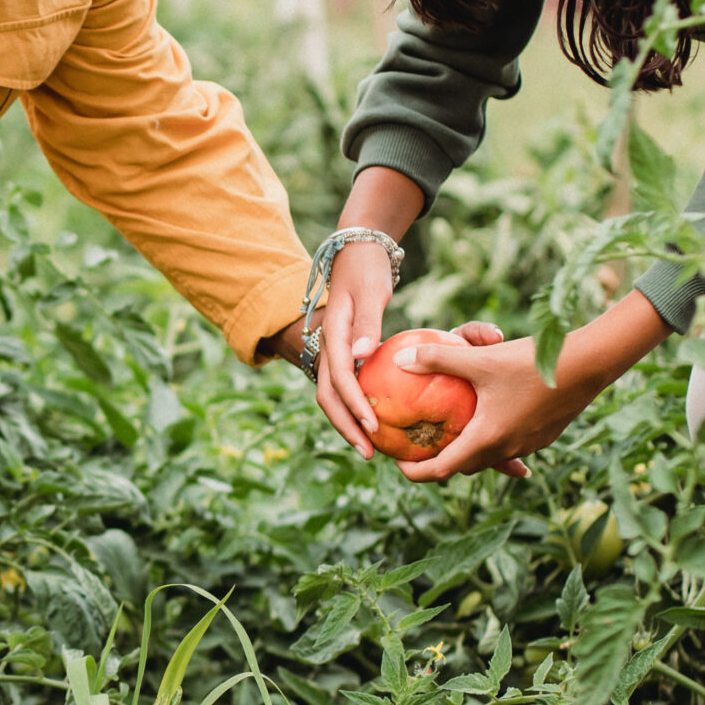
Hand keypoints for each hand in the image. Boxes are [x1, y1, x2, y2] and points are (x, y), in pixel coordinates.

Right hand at [314, 242, 393, 458]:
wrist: (356, 252)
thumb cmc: (367, 269)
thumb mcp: (370, 290)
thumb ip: (367, 321)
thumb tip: (363, 354)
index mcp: (333, 334)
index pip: (339, 378)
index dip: (353, 405)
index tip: (373, 427)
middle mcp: (328, 347)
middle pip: (328, 396)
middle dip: (345, 426)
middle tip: (369, 453)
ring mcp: (333, 352)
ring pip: (332, 395)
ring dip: (347, 422)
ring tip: (370, 446)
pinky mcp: (342, 354)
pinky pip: (344, 387)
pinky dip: (354, 408)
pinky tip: (376, 421)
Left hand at [392, 292, 672, 482]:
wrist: (588, 365)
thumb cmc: (530, 363)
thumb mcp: (480, 359)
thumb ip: (437, 359)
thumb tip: (400, 358)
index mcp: (487, 439)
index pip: (442, 470)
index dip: (416, 472)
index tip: (398, 464)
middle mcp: (507, 448)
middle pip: (464, 466)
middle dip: (440, 461)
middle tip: (420, 445)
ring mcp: (529, 444)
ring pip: (489, 456)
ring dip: (468, 450)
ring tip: (451, 432)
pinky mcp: (544, 435)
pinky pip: (510, 445)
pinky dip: (493, 439)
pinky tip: (490, 419)